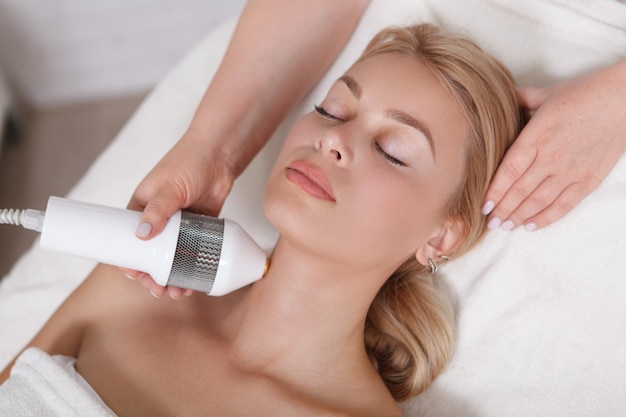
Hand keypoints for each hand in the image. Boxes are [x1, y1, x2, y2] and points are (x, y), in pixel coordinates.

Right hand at [122, 131, 236, 297]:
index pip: (128, 239)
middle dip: (152, 275)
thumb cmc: (188, 162)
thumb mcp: (170, 186)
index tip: (134, 276)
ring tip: (178, 291)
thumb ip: (158, 210)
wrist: (219, 155)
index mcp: (142, 208)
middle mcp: (158, 219)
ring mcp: (179, 225)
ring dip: (173, 276)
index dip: (129, 260)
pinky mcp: (199, 228)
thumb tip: (141, 234)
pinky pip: (193, 252)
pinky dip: (192, 267)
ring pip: (172, 257)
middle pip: (150, 254)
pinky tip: (195, 280)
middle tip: (159, 290)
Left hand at [482, 60, 625, 230]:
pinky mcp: (589, 179)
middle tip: (490, 222)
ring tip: (505, 226)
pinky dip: (546, 218)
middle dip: (502, 209)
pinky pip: (564, 205)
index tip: (483, 205)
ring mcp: (571, 170)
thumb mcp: (547, 93)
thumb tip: (502, 96)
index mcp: (536, 135)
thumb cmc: (585, 93)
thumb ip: (521, 100)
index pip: (508, 171)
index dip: (494, 191)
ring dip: (519, 216)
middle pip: (520, 190)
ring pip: (538, 201)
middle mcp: (551, 156)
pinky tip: (531, 226)